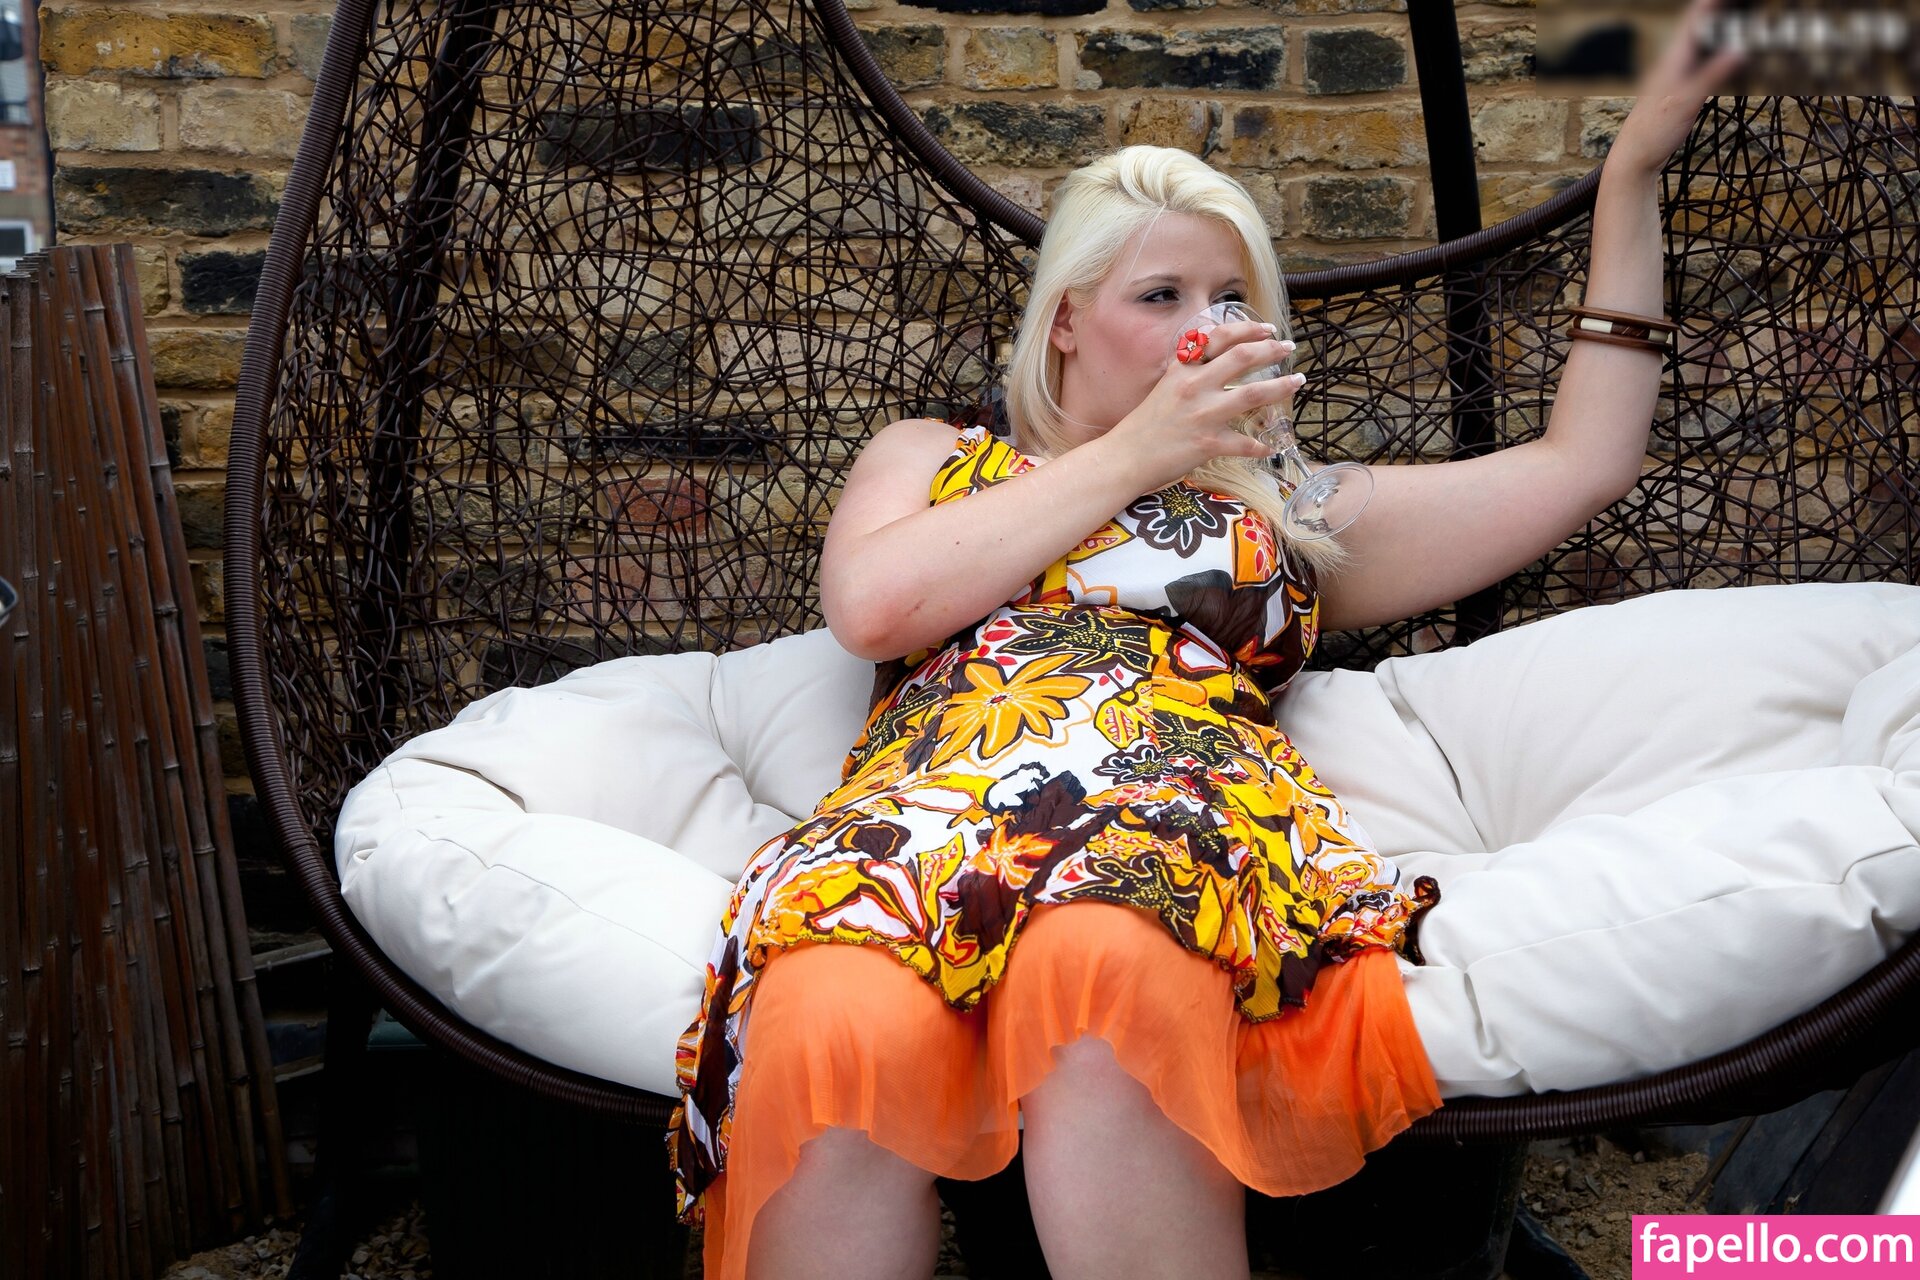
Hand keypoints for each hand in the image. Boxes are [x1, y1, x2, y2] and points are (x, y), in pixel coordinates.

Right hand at [1103, 320, 1297, 489]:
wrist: (1127, 456)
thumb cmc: (1146, 423)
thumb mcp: (1166, 386)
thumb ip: (1191, 371)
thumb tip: (1219, 361)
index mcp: (1183, 369)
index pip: (1219, 337)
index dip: (1247, 329)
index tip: (1268, 329)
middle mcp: (1195, 386)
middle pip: (1242, 358)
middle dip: (1272, 350)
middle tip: (1289, 348)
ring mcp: (1203, 414)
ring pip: (1252, 395)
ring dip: (1280, 387)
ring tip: (1297, 381)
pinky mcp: (1208, 443)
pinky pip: (1244, 443)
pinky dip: (1260, 446)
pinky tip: (1270, 446)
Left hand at [1605, 0, 1746, 177]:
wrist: (1633, 159)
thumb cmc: (1653, 132)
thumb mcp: (1686, 102)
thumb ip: (1712, 75)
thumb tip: (1739, 50)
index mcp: (1672, 61)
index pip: (1693, 21)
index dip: (1710, 4)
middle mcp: (1671, 66)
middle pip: (1697, 31)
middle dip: (1717, 16)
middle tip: (1740, 8)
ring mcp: (1673, 80)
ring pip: (1698, 49)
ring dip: (1717, 36)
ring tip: (1738, 27)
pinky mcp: (1676, 94)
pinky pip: (1699, 67)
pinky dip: (1715, 59)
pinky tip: (1723, 62)